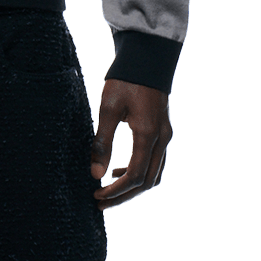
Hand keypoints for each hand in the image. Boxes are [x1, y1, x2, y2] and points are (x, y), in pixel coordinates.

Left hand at [91, 79, 172, 206]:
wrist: (147, 58)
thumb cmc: (126, 80)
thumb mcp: (108, 109)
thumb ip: (102, 142)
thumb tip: (95, 173)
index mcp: (148, 135)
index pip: (135, 176)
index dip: (116, 191)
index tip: (96, 194)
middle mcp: (162, 139)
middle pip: (147, 181)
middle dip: (123, 195)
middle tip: (99, 202)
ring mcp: (166, 136)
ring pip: (154, 174)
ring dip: (132, 186)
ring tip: (108, 190)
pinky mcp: (163, 132)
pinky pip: (155, 162)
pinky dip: (139, 172)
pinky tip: (119, 170)